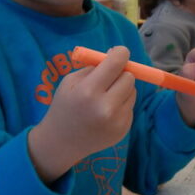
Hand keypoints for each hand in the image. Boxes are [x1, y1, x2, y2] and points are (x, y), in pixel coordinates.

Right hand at [28, 46, 136, 182]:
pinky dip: (122, 104)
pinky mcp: (124, 130)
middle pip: (129, 77)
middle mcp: (106, 107)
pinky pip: (130, 106)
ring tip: (105, 97)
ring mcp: (117, 121)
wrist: (61, 142)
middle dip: (120, 73)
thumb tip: (117, 54)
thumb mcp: (70, 81)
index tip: (119, 52)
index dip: (120, 53)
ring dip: (122, 89)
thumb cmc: (64, 106)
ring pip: (132, 91)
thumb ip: (94, 66)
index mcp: (88, 91)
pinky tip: (106, 112)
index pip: (116, 63)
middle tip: (108, 78)